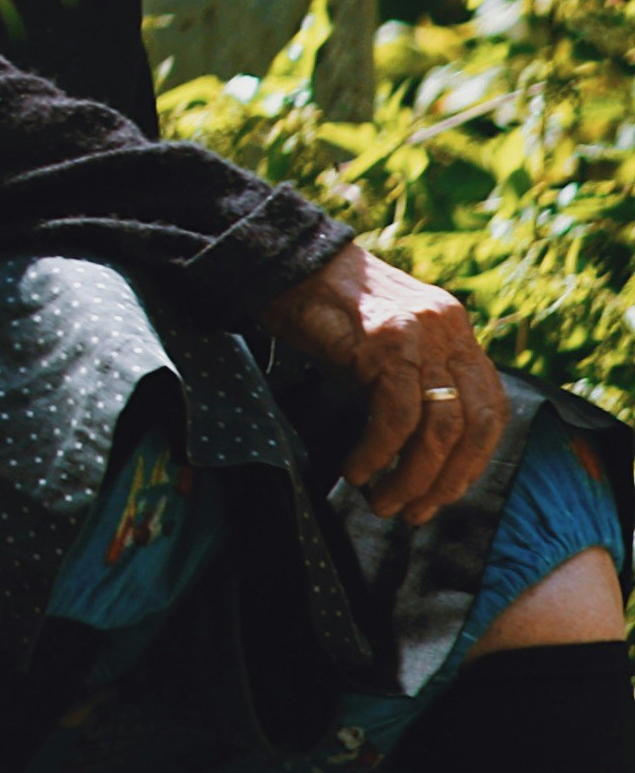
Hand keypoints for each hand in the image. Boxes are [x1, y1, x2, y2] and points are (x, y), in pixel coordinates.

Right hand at [262, 242, 508, 520]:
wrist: (281, 260)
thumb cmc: (325, 309)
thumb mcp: (386, 343)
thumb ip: (415, 380)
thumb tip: (422, 452)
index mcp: (455, 330)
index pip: (491, 410)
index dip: (473, 461)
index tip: (443, 492)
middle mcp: (448, 330)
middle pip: (473, 426)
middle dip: (447, 481)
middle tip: (415, 512)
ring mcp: (420, 334)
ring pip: (439, 428)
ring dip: (413, 478)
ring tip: (383, 502)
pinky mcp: (385, 342)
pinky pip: (395, 416)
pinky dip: (379, 453)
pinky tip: (357, 470)